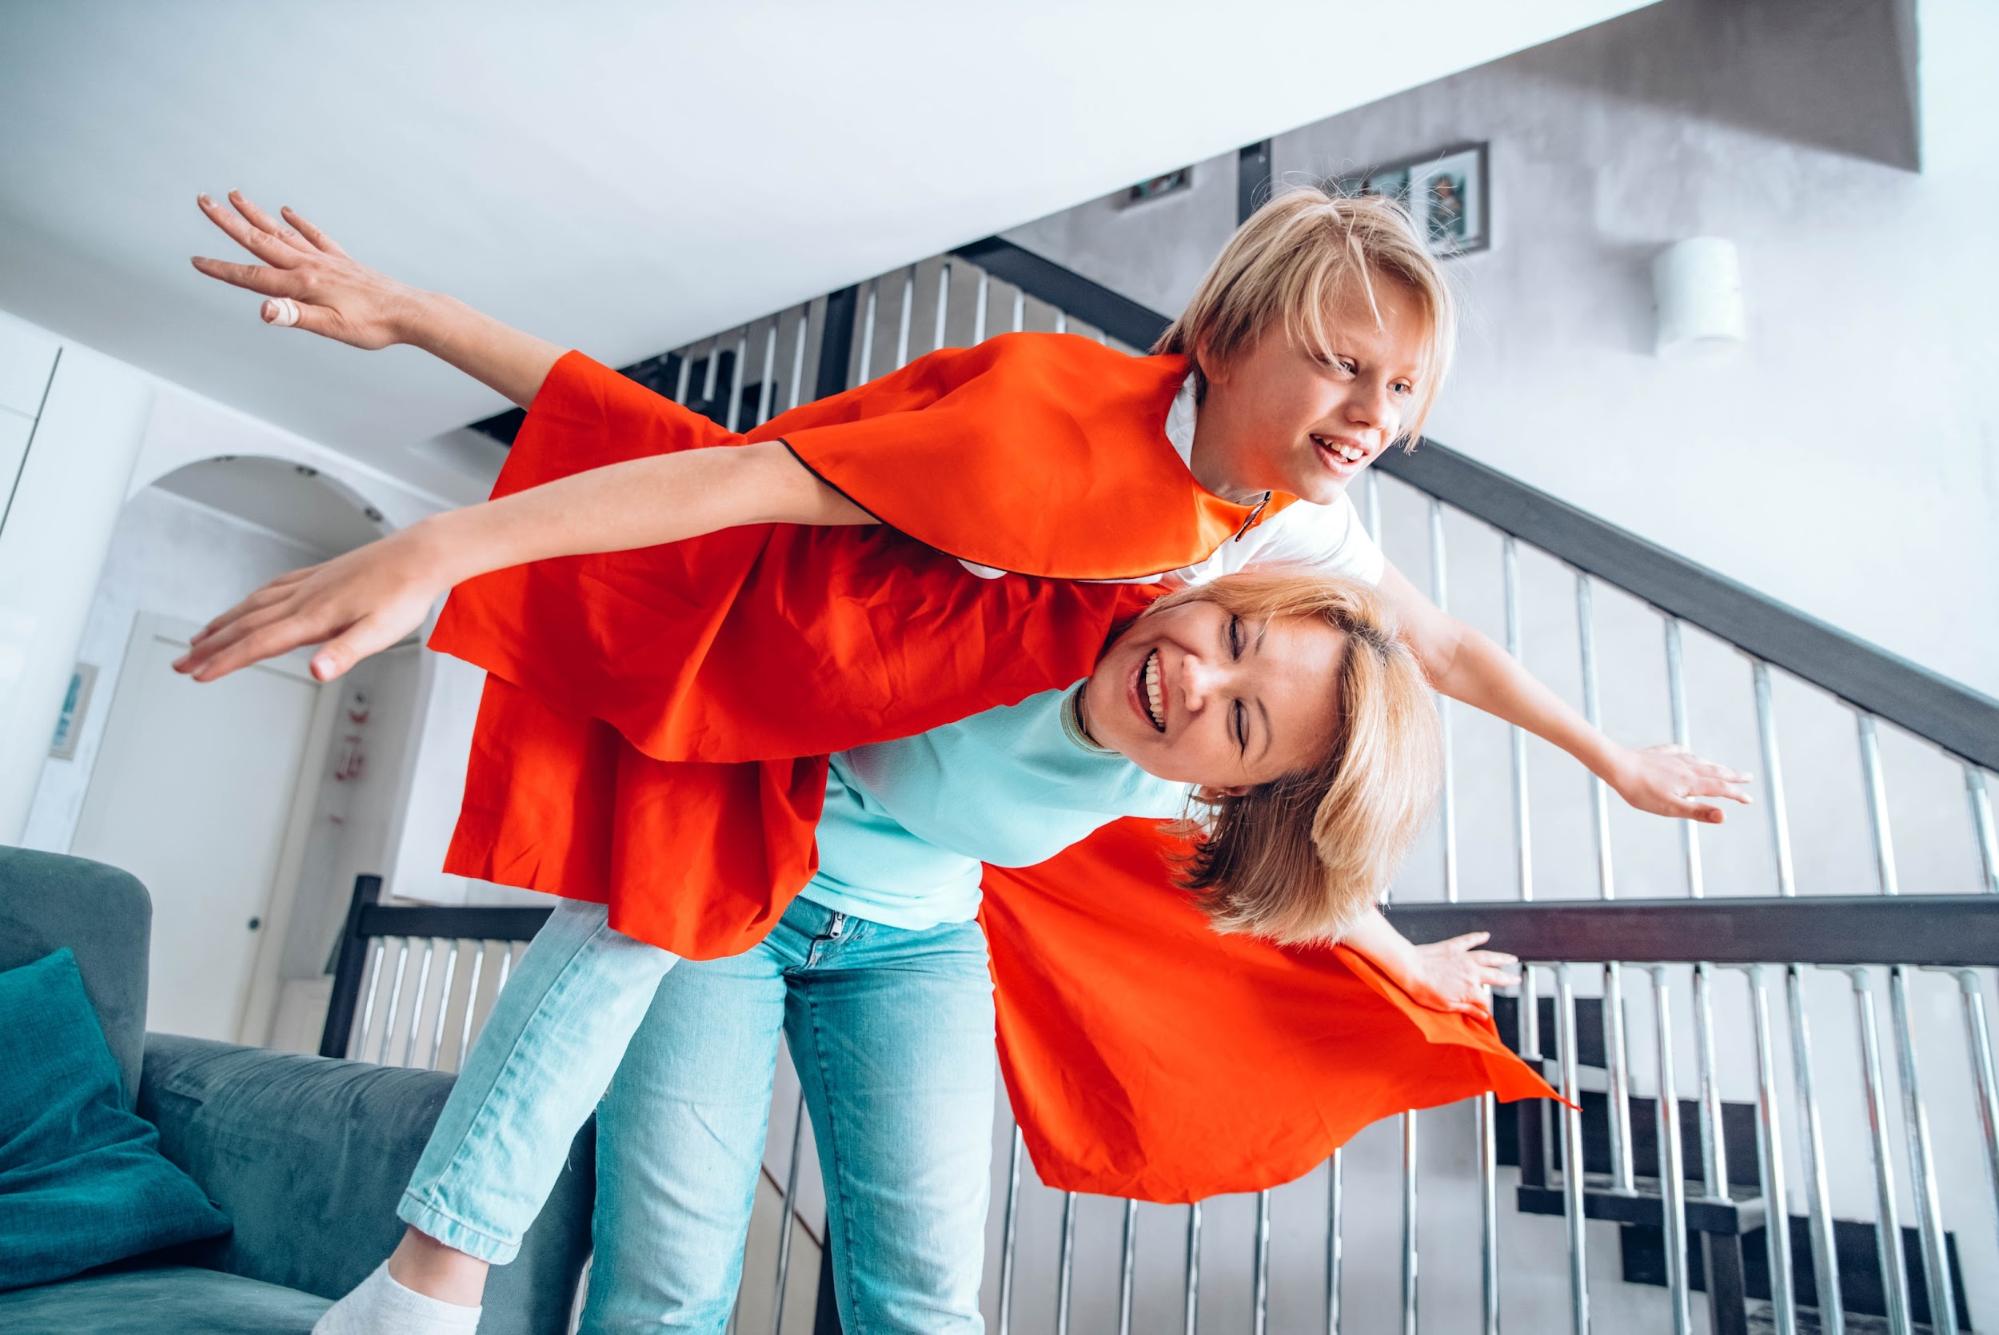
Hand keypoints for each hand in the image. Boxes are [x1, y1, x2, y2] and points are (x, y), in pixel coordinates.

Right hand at [172, 523, 453, 683]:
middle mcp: (303, 598)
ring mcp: (308, 585)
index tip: (198, 676)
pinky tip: (246, 606)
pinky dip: (249, 602)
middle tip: (180, 665)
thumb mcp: (382, 632)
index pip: (258, 644)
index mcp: (313, 617)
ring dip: (222, 624)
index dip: (226, 662)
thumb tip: (317, 672)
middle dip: (209, 648)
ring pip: (252, 606)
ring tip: (199, 640)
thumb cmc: (405, 595)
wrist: (420, 554)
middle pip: (244, 626)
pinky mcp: (319, 575)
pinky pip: (271, 590)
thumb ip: (346, 653)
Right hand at [191, 191, 422, 348]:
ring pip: (282, 232)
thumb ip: (296, 316)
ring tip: (234, 195)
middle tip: (201, 199)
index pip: (252, 276)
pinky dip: (298, 223)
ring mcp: (325, 259)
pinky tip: (287, 211)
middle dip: (228, 222)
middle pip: (259, 240)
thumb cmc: (373, 326)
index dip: (222, 270)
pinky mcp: (342, 260)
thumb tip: (263, 310)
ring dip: (255, 214)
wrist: (410, 312)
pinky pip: (314, 236)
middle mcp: (309, 265)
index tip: (195, 260)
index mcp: (302, 284)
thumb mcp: (332, 328)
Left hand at [1405, 932, 1518, 1016]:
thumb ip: (1467, 1010)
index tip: (1485, 1010)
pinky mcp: (1454, 946)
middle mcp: (1472, 973)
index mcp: (1470, 990)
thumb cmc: (1424, 990)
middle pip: (1496, 976)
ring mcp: (1464, 958)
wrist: (1409, 968)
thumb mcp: (1446, 1007)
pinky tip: (1485, 935)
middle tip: (1516, 979)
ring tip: (1512, 958)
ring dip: (1502, 958)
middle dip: (1508, 979)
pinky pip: (1470, 940)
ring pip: (1489, 957)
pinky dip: (1478, 937)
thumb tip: (1483, 1016)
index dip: (1486, 1007)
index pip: (1485, 1000)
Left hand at [1610, 743, 1752, 823]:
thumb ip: (1698, 812)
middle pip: (1715, 771)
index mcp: (1691, 782)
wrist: (1618, 767)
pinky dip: (1689, 754)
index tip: (1749, 799)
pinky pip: (1680, 752)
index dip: (1736, 795)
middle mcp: (1687, 767)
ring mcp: (1674, 759)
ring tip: (1722, 768)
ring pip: (1700, 761)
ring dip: (1715, 766)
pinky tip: (1687, 753)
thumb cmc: (1641, 792)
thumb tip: (1724, 816)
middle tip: (1748, 777)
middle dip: (1733, 776)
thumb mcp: (1670, 808)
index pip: (1721, 788)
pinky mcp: (1660, 753)